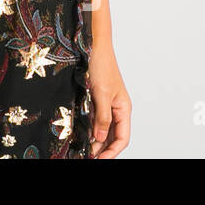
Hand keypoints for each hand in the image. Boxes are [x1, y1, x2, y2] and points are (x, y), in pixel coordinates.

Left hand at [87, 43, 130, 157]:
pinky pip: (94, 119)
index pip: (122, 137)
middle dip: (101, 149)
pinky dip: (89, 129)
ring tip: (82, 150)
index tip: (99, 159)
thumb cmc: (101, 65)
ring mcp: (106, 104)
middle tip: (87, 156)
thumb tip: (99, 137)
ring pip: (102, 129)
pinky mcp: (95, 99)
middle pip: (112, 136)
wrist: (92, 45)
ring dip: (94, 140)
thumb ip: (102, 116)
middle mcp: (116, 109)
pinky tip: (80, 135)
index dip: (112, 151)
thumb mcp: (101, 93)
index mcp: (123, 108)